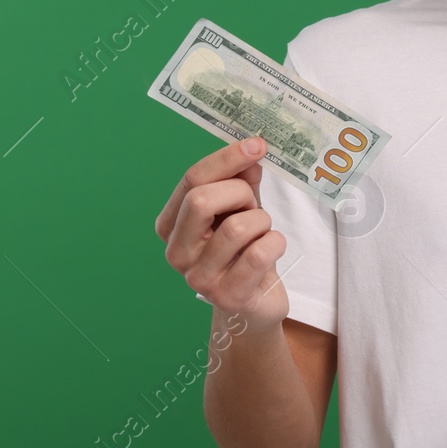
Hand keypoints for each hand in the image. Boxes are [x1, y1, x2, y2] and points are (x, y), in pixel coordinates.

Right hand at [155, 137, 291, 325]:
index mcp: (170, 225)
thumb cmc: (244, 249)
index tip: (257, 144)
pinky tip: (272, 250)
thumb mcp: (241, 208)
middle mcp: (176, 252)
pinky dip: (275, 242)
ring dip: (262, 222)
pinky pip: (259, 253)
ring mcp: (198, 278)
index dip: (226, 158)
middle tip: (253, 207)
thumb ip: (242, 181)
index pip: (192, 179)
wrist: (255, 303)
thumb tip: (251, 152)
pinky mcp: (227, 296)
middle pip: (201, 200)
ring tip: (262, 233)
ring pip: (237, 227)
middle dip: (240, 194)